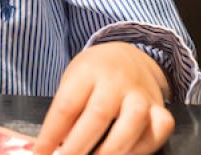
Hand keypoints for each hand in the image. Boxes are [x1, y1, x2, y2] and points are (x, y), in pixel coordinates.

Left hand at [33, 42, 173, 154]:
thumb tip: (50, 146)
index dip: (52, 133)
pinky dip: (143, 148)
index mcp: (87, 70)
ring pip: (131, 123)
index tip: (40, 153)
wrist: (128, 55)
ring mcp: (140, 94)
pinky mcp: (160, 108)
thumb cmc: (93, 73)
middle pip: (97, 115)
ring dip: (111, 151)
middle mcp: (115, 80)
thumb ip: (67, 110)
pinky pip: (158, 130)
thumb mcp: (74, 80)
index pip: (66, 105)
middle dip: (78, 146)